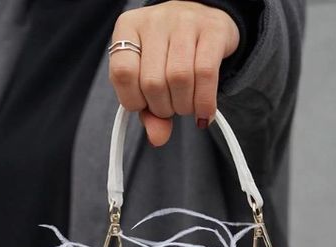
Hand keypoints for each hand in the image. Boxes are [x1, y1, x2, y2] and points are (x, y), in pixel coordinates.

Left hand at [109, 1, 238, 145]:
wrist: (205, 19)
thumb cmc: (169, 55)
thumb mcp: (148, 82)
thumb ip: (147, 112)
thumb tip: (157, 139)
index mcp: (128, 28)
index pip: (122, 74)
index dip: (134, 100)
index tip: (146, 105)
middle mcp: (154, 20)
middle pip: (153, 82)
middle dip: (163, 108)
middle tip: (171, 107)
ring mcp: (184, 21)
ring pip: (179, 78)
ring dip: (184, 106)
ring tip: (187, 106)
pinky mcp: (213, 29)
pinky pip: (206, 73)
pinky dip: (204, 101)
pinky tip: (205, 112)